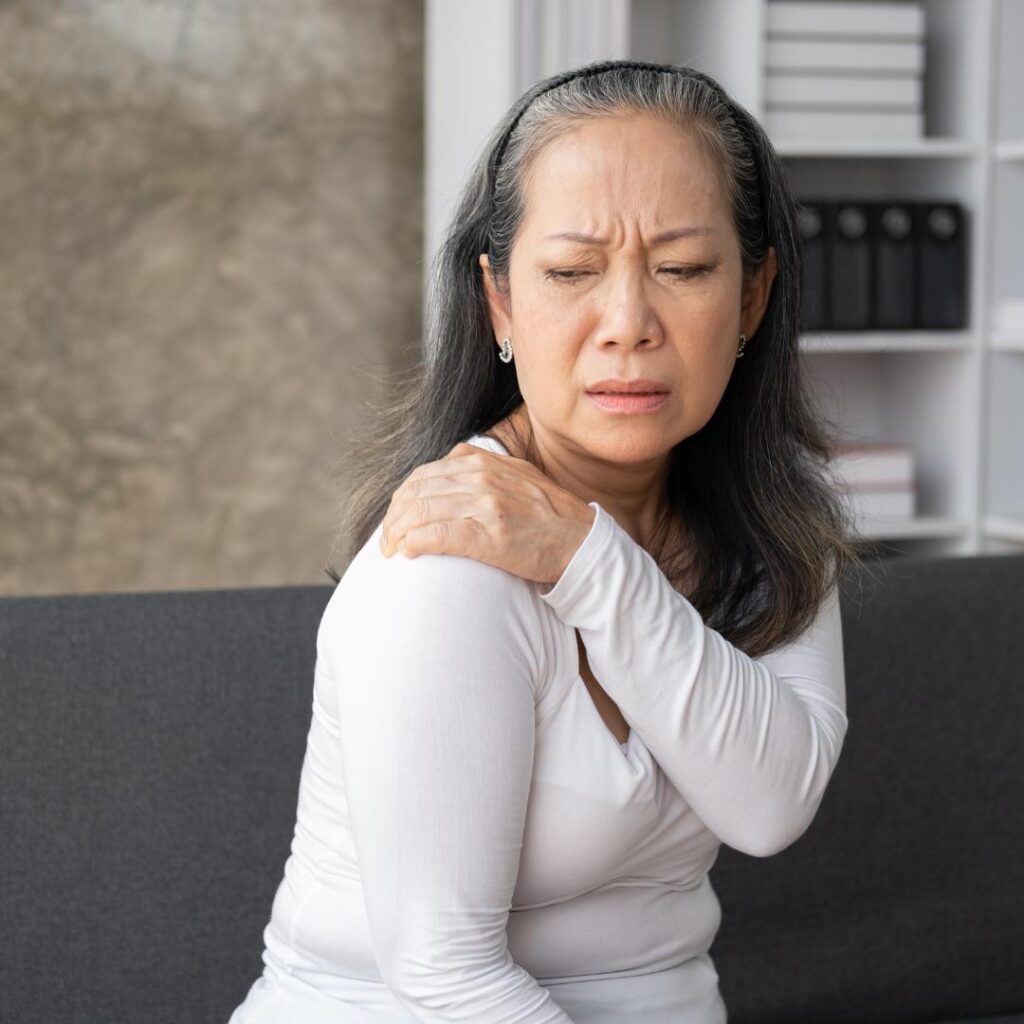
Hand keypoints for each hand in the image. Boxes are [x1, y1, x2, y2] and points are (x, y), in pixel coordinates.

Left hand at [379, 442, 595, 585]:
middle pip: (416, 492)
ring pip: (421, 512)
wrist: (582, 542)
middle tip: (387, 541)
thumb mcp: (515, 476)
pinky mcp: (491, 535)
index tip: (396, 520)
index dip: (402, 499)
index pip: (424, 474)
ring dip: (397, 533)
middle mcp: (481, 477)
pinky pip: (438, 535)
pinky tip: (408, 552)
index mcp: (483, 462)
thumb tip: (449, 466)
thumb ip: (482, 469)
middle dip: (394, 518)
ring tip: (392, 550)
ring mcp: (486, 505)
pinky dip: (415, 543)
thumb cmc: (548, 516)